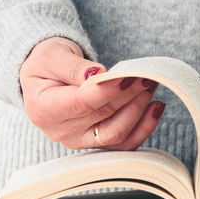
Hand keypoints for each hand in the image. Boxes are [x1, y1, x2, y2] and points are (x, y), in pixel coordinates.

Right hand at [19, 37, 164, 148]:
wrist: (45, 78)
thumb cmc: (47, 64)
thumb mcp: (52, 55)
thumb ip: (74, 67)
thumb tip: (98, 74)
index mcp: (44, 109)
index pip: (81, 104)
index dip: (108, 91)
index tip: (129, 77)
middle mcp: (61, 131)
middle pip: (103, 117)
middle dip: (129, 95)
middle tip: (146, 75)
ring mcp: (79, 141)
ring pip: (116, 135)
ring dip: (138, 111)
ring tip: (150, 86)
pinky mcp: (96, 142)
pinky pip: (124, 143)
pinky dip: (143, 127)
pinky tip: (156, 108)